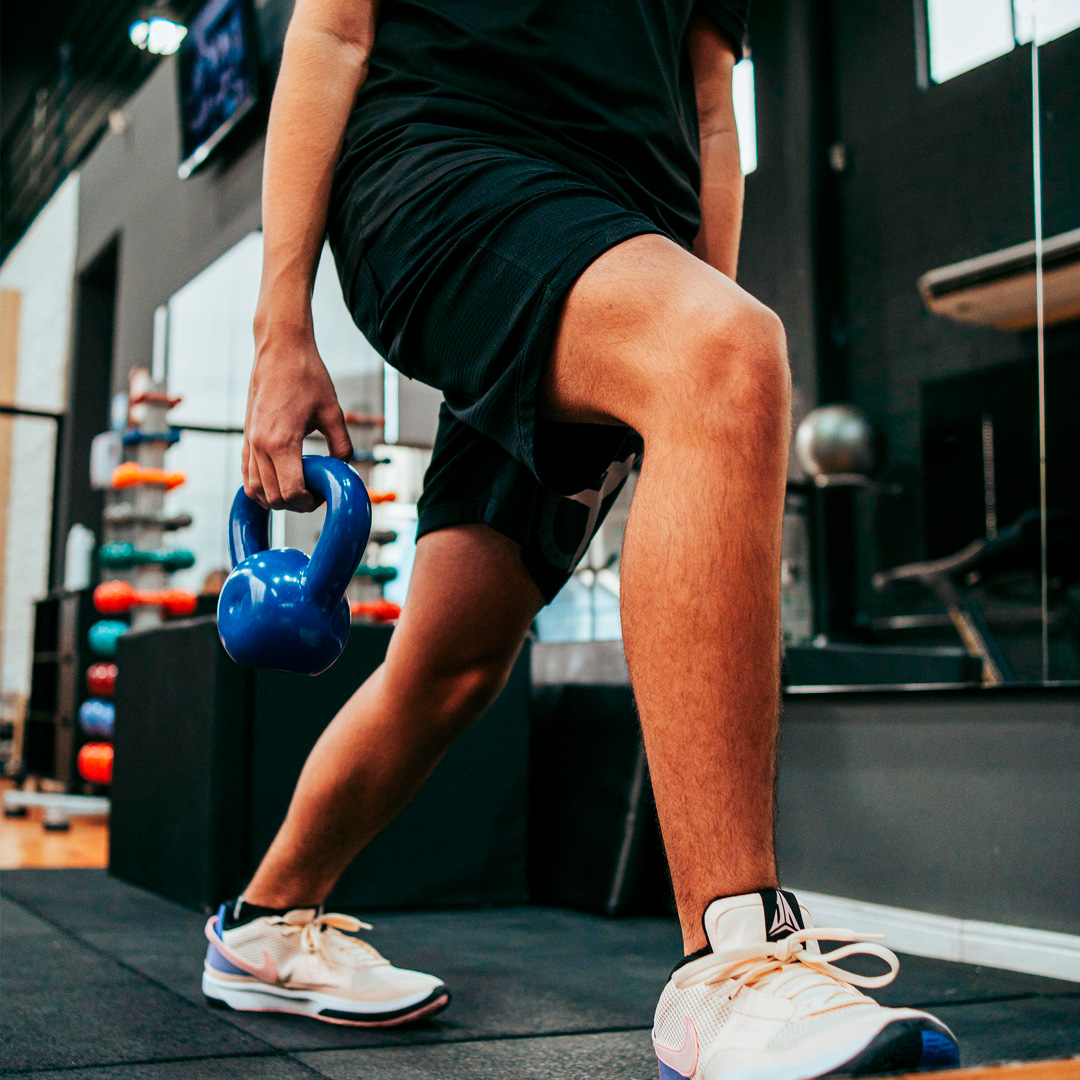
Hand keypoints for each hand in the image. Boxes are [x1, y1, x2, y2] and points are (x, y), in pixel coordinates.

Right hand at [243, 317, 352, 511]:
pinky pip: (246, 474)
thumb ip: (342, 445)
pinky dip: (260, 487)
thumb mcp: (333, 412)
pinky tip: (280, 481)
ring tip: (298, 488)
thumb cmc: (307, 376)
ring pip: (254, 491)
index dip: (308, 502)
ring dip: (276, 498)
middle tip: (314, 494)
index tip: (322, 495)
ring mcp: (249, 442)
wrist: (279, 350)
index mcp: (281, 442)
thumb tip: (344, 469)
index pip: (289, 493)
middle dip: (295, 504)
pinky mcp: (245, 437)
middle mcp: (259, 446)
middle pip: (272, 497)